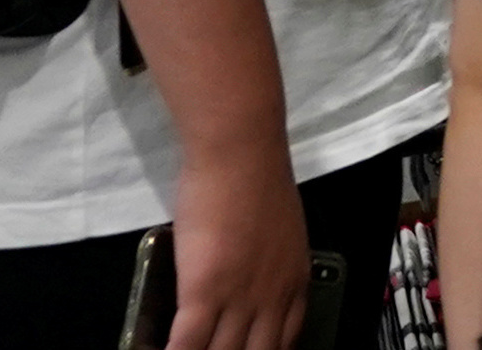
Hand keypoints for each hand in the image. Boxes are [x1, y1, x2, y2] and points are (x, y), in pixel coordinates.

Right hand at [162, 153, 309, 349]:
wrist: (240, 152)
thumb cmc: (256, 181)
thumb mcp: (282, 234)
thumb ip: (272, 267)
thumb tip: (255, 284)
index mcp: (294, 282)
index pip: (285, 342)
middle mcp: (272, 298)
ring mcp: (239, 297)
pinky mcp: (204, 290)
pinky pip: (187, 344)